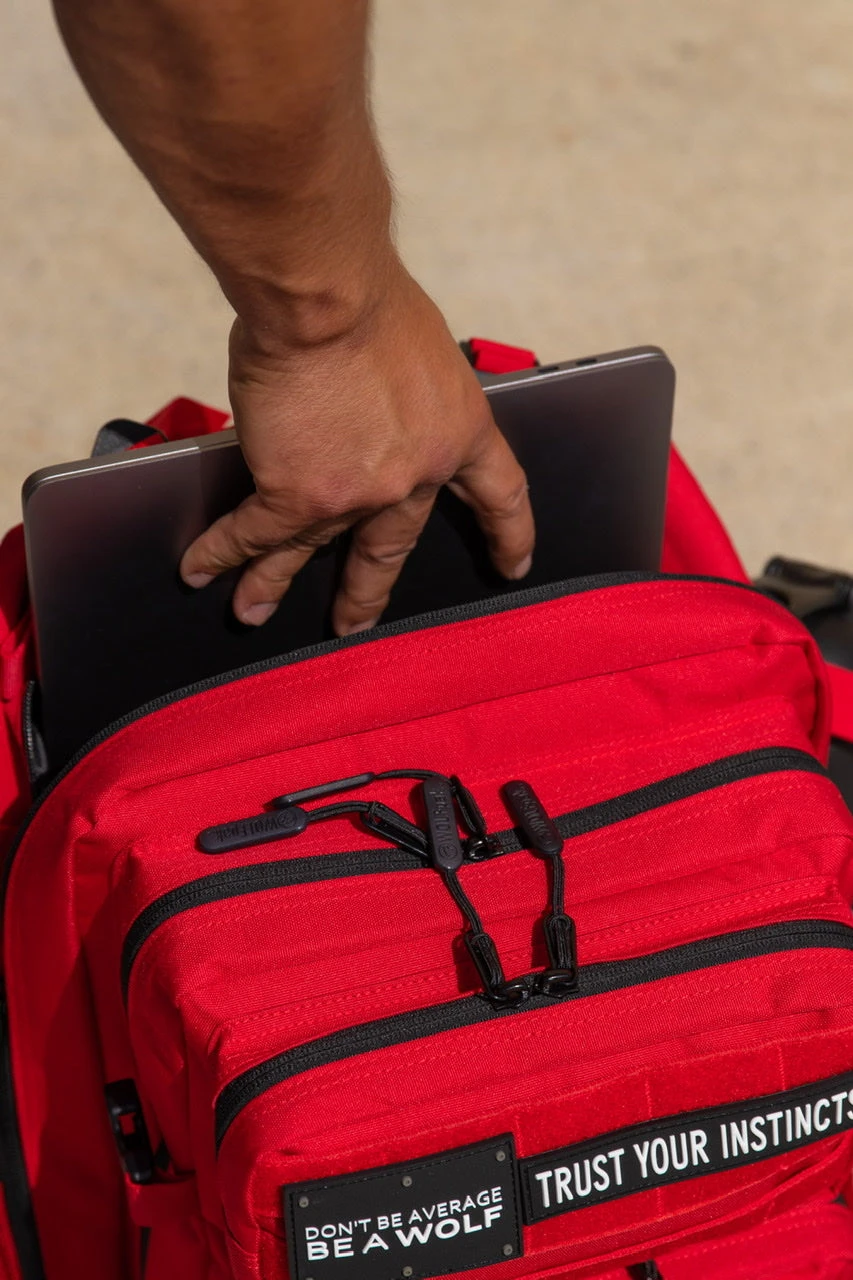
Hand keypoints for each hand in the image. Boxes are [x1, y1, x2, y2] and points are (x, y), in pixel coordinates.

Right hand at [180, 263, 534, 634]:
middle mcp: (414, 476)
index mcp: (459, 432)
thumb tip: (364, 402)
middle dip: (366, 589)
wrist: (328, 297)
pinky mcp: (298, 494)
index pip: (500, 494)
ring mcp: (357, 496)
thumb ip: (405, 392)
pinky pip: (256, 534)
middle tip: (351, 622)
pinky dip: (223, 552)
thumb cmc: (370, 300)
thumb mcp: (423, 351)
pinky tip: (201, 568)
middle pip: (392, 545)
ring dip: (273, 582)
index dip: (508, 534)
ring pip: (311, 548)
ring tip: (252, 612)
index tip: (511, 565)